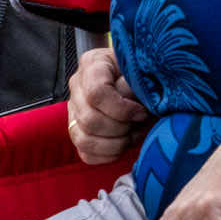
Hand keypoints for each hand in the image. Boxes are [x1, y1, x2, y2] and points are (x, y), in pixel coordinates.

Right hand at [66, 47, 149, 164]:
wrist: (143, 81)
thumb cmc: (146, 75)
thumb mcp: (144, 73)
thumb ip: (138, 84)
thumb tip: (133, 103)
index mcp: (92, 64)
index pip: (96, 93)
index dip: (122, 109)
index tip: (142, 112)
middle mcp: (77, 86)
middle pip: (89, 119)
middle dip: (121, 128)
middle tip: (140, 123)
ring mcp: (74, 110)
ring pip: (84, 139)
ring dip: (115, 144)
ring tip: (133, 135)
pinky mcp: (78, 131)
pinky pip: (86, 153)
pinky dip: (108, 155)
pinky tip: (124, 144)